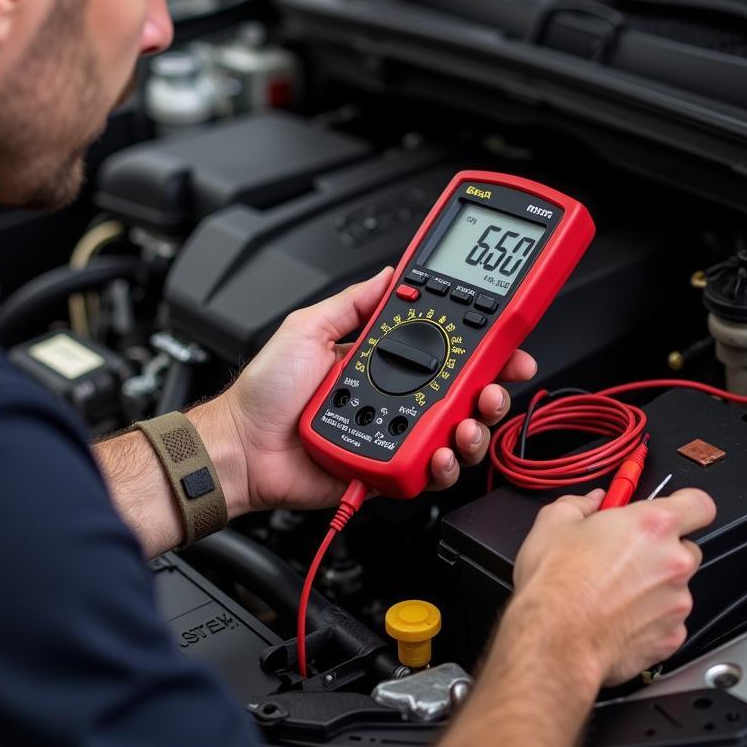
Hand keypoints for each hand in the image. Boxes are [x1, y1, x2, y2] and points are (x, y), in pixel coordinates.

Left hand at [212, 267, 536, 515]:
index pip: (445, 351)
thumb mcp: (308, 328)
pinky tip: (439, 454)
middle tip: (494, 386)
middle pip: (463, 395)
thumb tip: (391, 274)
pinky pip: (429, 472)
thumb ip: (353, 303)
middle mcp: (397, 399)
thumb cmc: (267, 392)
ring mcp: (396, 436)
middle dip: (491, 390)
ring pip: (456, 434)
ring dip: (474, 428)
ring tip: (466, 423)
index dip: (481, 349)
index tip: (504, 342)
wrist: (242, 447)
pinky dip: (443, 466)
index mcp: (383, 362)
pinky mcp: (390, 471)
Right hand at [511, 487, 716, 685]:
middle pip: (687, 547)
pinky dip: (648, 617)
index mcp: (652, 525)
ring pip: (675, 586)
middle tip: (626, 554)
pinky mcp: (672, 636)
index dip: (686, 505)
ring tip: (612, 591)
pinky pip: (667, 620)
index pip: (699, 504)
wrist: (555, 638)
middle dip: (661, 549)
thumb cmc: (556, 583)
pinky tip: (617, 616)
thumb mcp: (553, 523)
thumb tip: (590, 502)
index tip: (670, 511)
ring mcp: (677, 602)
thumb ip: (580, 504)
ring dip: (653, 585)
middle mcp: (674, 562)